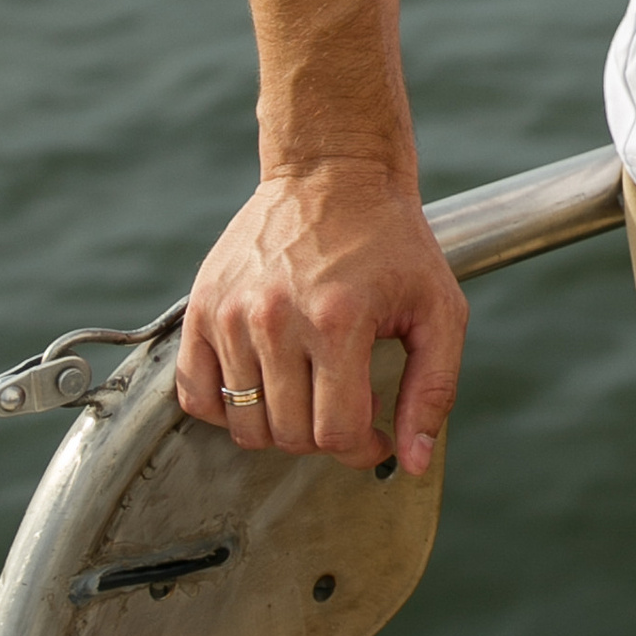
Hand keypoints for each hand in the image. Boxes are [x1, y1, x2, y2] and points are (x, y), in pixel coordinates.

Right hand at [177, 158, 467, 475]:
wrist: (333, 172)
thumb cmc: (392, 242)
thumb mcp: (439, 307)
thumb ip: (433, 389)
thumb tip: (411, 463)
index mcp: (337, 320)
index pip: (337, 433)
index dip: (364, 449)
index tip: (377, 434)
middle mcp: (275, 319)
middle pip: (290, 436)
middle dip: (327, 435)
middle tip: (347, 402)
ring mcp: (230, 313)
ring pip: (244, 425)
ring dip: (281, 424)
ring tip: (310, 388)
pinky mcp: (200, 306)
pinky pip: (196, 396)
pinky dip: (227, 408)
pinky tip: (265, 383)